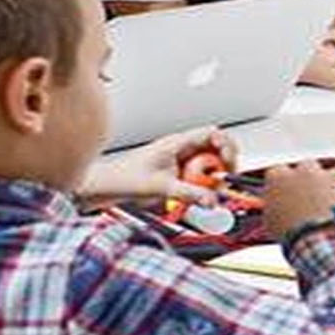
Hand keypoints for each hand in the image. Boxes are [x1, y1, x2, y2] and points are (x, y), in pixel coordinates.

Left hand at [77, 127, 233, 208]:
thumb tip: (212, 200)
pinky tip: (193, 196)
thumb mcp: (162, 188)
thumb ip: (190, 194)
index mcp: (178, 142)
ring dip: (211, 179)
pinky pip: (197, 177)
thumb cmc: (125, 179)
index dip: (227, 147)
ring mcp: (179, 160)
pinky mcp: (175, 173)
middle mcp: (181, 148)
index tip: (229, 166)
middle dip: (223, 167)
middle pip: (215, 150)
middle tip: (222, 183)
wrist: (106, 187)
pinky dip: (200, 187)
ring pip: (207, 165)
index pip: (213, 134)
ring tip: (206, 193)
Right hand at [262, 161, 334, 240]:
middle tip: (314, 202)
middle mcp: (306, 169)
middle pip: (308, 168)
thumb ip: (273, 206)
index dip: (286, 185)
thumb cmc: (294, 238)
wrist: (323, 245)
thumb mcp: (272, 223)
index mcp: (280, 177)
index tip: (291, 194)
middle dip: (312, 182)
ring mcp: (333, 174)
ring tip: (334, 212)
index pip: (279, 171)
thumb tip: (275, 204)